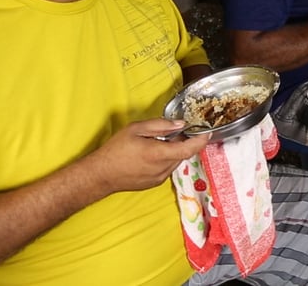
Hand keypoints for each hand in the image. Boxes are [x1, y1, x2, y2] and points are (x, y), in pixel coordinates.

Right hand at [86, 119, 210, 193]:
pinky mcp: (154, 183)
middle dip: (182, 142)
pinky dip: (165, 159)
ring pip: (175, 161)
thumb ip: (160, 126)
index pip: (188, 149)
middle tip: (170, 133)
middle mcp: (162, 169)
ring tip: (157, 143)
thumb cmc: (115, 150)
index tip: (206, 133)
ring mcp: (159, 178)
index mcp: (159, 154)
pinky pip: (167, 168)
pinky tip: (151, 155)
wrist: (100, 175)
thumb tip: (180, 124)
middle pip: (182, 154)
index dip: (200, 141)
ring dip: (173, 151)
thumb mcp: (136, 130)